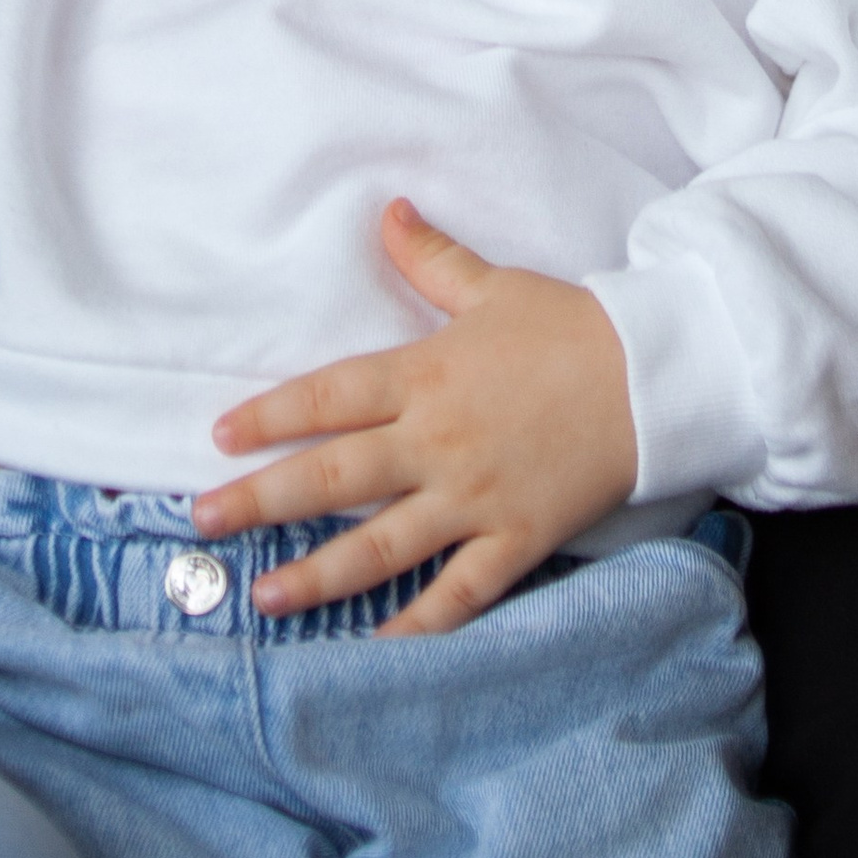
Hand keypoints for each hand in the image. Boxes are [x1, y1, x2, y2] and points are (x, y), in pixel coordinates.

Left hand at [195, 200, 635, 637]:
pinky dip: (416, 624)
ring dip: (317, 574)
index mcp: (425, 376)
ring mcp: (473, 498)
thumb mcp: (494, 286)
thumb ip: (430, 258)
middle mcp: (436, 442)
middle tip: (204, 522)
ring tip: (264, 597)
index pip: (328, 397)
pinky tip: (374, 646)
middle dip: (262, 501)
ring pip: (380, 545)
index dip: (269, 416)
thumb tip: (386, 211)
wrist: (653, 376)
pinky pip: (457, 592)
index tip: (220, 438)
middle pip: (333, 476)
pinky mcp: (515, 539)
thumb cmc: (570, 327)